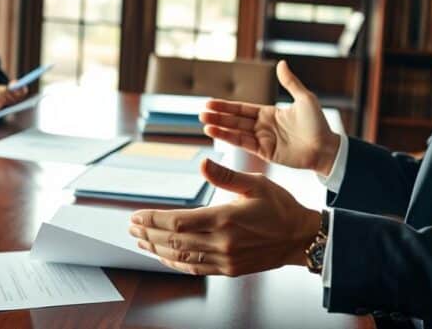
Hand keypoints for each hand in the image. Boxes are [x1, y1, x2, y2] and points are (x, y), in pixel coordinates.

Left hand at [129, 159, 319, 275]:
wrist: (299, 237)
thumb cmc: (280, 207)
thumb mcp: (255, 183)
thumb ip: (226, 175)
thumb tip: (204, 162)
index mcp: (225, 219)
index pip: (177, 222)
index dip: (153, 220)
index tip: (136, 216)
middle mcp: (222, 242)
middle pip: (173, 241)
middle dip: (149, 234)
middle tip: (131, 228)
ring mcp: (225, 259)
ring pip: (181, 256)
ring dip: (157, 249)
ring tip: (141, 241)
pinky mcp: (229, 269)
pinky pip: (195, 267)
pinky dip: (176, 262)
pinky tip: (165, 257)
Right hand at [200, 60, 340, 176]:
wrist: (325, 148)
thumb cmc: (317, 123)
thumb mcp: (304, 99)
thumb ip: (290, 83)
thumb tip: (281, 63)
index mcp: (269, 113)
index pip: (242, 108)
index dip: (226, 106)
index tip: (209, 102)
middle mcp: (263, 126)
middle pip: (236, 119)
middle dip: (218, 116)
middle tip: (200, 112)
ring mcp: (262, 139)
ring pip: (236, 131)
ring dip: (220, 127)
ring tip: (204, 122)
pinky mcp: (264, 152)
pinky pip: (243, 143)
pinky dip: (229, 138)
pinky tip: (216, 132)